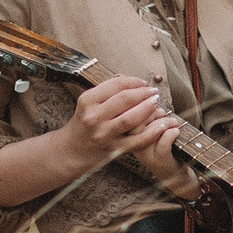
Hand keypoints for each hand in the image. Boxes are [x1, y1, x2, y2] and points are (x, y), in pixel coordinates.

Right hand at [62, 76, 198, 197]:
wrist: (71, 151)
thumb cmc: (83, 124)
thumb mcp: (88, 103)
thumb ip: (107, 92)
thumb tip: (132, 81)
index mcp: (87, 101)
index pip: (116, 85)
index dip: (134, 81)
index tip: (143, 82)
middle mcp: (94, 117)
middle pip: (125, 99)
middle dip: (144, 93)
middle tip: (154, 91)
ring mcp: (104, 134)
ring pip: (131, 118)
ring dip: (148, 108)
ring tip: (156, 102)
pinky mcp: (113, 150)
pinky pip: (136, 140)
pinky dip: (151, 132)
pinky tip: (161, 125)